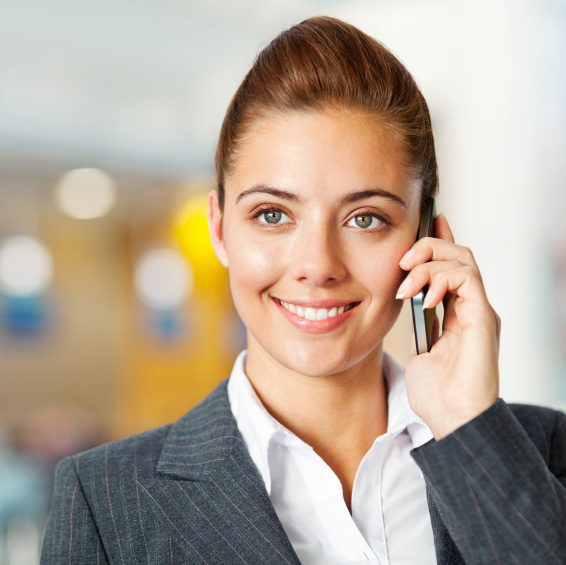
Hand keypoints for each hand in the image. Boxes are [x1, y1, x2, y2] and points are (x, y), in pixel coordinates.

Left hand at [397, 214, 500, 439]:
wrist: (452, 420)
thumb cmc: (436, 393)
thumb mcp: (419, 350)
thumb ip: (420, 325)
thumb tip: (408, 304)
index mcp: (456, 313)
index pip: (450, 267)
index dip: (439, 242)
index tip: (424, 224)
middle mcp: (471, 308)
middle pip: (457, 256)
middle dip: (428, 248)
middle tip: (402, 259)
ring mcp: (479, 311)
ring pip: (463, 261)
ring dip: (429, 263)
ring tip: (406, 283)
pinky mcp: (483, 318)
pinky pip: (467, 279)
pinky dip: (442, 278)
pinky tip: (423, 297)